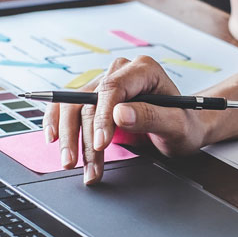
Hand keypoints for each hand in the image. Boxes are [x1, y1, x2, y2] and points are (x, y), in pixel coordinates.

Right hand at [42, 56, 211, 184]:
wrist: (183, 128)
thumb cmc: (184, 124)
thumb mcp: (176, 125)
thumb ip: (151, 116)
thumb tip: (120, 114)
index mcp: (143, 70)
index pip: (112, 88)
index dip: (102, 117)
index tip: (101, 143)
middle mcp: (120, 72)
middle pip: (90, 101)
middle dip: (86, 137)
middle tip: (87, 167)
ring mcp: (104, 84)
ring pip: (74, 107)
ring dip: (69, 137)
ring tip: (71, 163)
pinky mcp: (94, 98)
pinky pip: (68, 107)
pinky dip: (57, 123)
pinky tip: (53, 139)